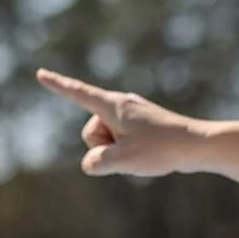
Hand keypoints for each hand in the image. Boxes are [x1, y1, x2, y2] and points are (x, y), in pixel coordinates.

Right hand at [36, 69, 196, 178]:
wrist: (197, 146)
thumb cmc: (161, 150)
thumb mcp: (122, 161)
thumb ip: (96, 163)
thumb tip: (93, 163)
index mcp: (113, 106)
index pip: (78, 93)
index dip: (58, 85)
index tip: (41, 74)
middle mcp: (121, 105)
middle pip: (91, 133)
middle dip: (103, 148)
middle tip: (132, 151)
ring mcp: (132, 116)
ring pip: (107, 141)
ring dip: (118, 154)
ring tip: (144, 154)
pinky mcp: (142, 127)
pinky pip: (122, 144)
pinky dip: (129, 154)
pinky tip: (150, 155)